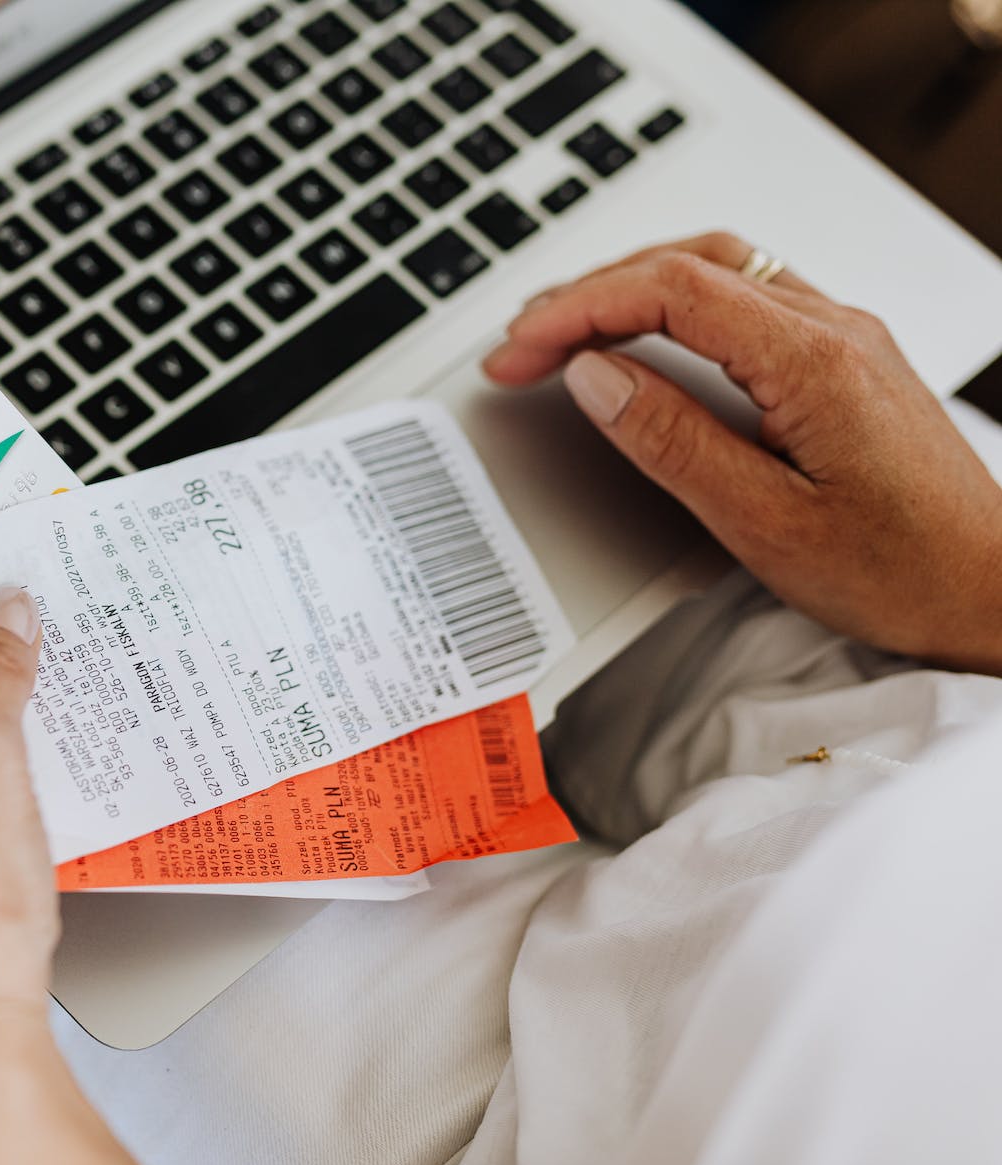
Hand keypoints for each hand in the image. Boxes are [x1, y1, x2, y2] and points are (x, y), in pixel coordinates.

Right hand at [483, 232, 1001, 675]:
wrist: (995, 592)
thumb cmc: (903, 571)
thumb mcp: (766, 524)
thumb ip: (673, 442)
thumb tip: (596, 377)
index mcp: (814, 360)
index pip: (671, 291)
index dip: (579, 310)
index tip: (520, 349)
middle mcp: (835, 329)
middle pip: (689, 263)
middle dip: (589, 293)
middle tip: (521, 345)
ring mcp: (845, 338)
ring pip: (719, 268)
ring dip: (631, 287)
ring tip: (566, 330)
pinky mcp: (846, 360)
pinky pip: (747, 296)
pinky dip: (675, 303)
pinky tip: (646, 336)